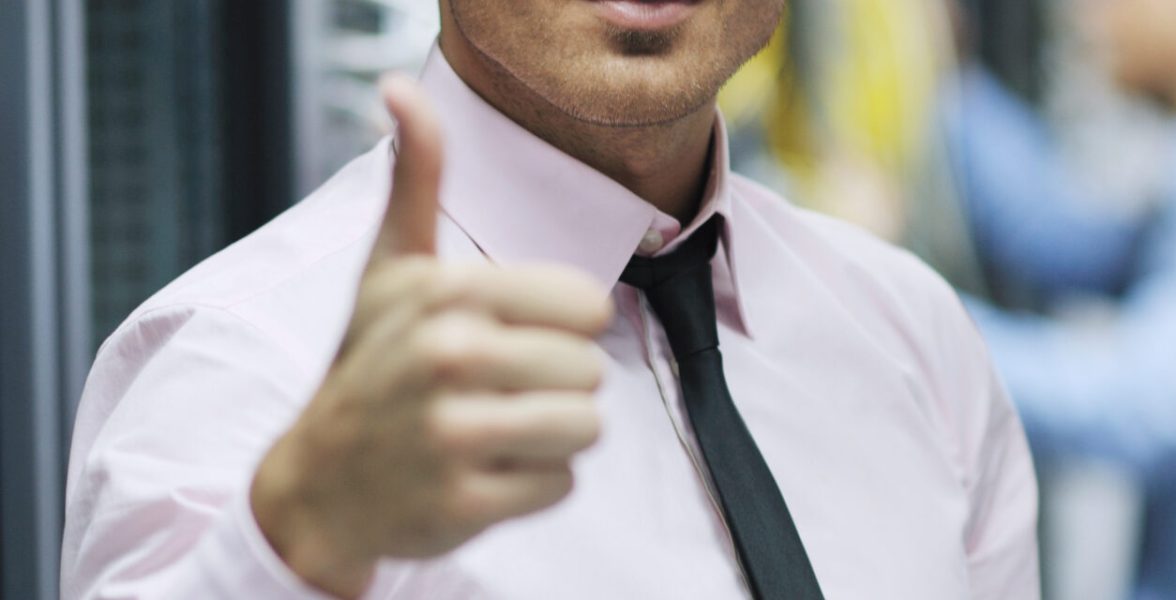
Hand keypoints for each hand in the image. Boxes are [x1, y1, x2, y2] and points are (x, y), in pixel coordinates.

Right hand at [249, 75, 612, 598]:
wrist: (319, 480)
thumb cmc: (370, 364)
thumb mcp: (390, 269)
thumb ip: (418, 181)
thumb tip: (403, 93)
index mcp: (448, 294)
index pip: (587, 305)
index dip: (562, 326)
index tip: (510, 336)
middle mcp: (449, 358)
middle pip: (591, 370)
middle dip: (556, 385)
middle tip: (497, 392)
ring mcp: (453, 434)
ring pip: (586, 427)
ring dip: (554, 436)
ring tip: (498, 431)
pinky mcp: (464, 503)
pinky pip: (561, 486)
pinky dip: (534, 486)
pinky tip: (484, 473)